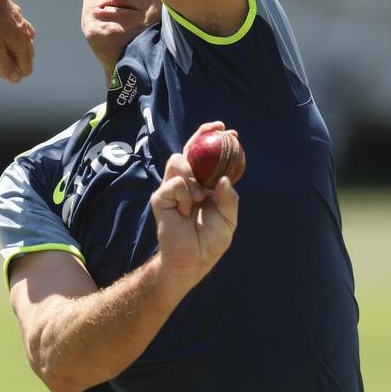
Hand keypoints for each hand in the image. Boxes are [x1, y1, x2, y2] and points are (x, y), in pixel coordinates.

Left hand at [0, 0, 34, 83]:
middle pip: (23, 57)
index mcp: (23, 45)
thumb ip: (5, 66)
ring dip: (4, 46)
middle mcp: (26, 34)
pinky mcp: (10, 12)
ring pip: (16, 43)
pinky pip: (9, 29)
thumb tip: (15, 79)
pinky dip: (1, 32)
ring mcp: (19, 21)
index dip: (9, 71)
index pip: (25, 70)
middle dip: (7, 59)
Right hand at [151, 123, 238, 289]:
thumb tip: (226, 179)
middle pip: (188, 149)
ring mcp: (172, 189)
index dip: (212, 139)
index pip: (205, 156)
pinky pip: (173, 184)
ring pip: (177, 161)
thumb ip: (229, 199)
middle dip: (201, 136)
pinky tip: (187, 209)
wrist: (192, 261)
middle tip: (219, 133)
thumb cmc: (210, 242)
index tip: (227, 130)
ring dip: (193, 175)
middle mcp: (187, 182)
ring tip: (201, 196)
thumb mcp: (229, 219)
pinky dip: (185, 194)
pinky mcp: (160, 198)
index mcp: (204, 184)